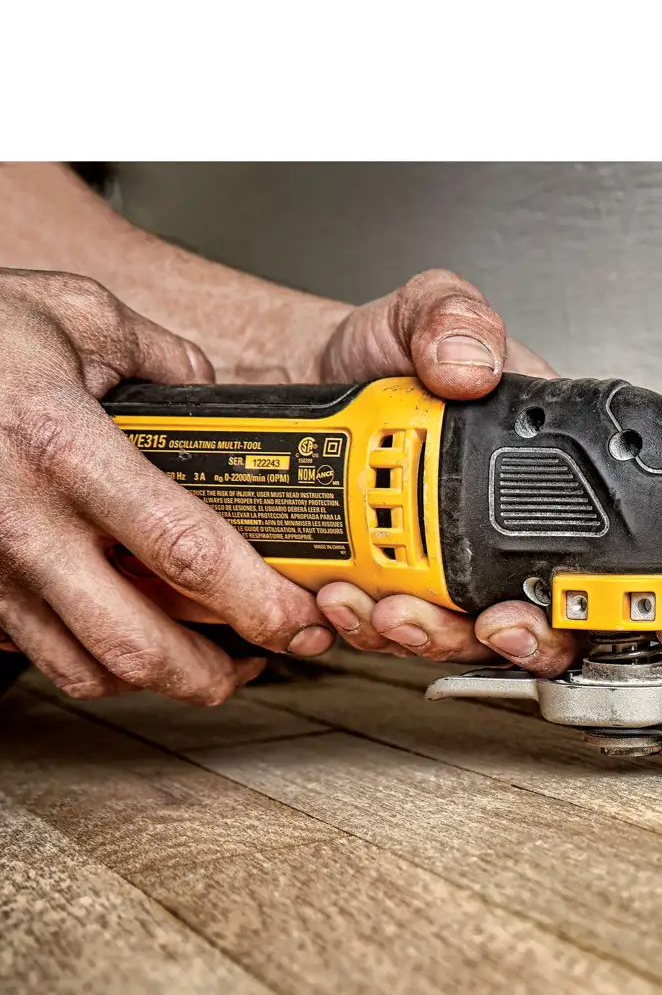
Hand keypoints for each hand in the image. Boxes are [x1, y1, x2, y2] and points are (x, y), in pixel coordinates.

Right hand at [0, 270, 334, 701]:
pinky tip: (134, 636)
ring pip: (88, 669)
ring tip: (209, 661)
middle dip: (216, 674)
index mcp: (64, 450)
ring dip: (161, 679)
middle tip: (265, 660)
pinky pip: (42, 654)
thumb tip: (214, 396)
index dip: (257, 600)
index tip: (300, 616)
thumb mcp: (75, 314)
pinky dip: (98, 663)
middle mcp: (24, 522)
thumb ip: (163, 358)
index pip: (185, 551)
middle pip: (139, 645)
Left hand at [310, 270, 661, 672]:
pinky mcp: (406, 598)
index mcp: (554, 468)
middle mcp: (520, 531)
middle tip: (510, 621)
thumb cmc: (381, 359)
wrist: (299, 390)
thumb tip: (469, 362)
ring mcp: (466, 573)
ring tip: (398, 606)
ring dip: (444, 638)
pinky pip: (410, 640)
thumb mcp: (419, 313)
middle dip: (550, 635)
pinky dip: (379, 630)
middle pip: (578, 614)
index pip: (650, 513)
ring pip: (490, 643)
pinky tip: (348, 594)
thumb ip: (450, 318)